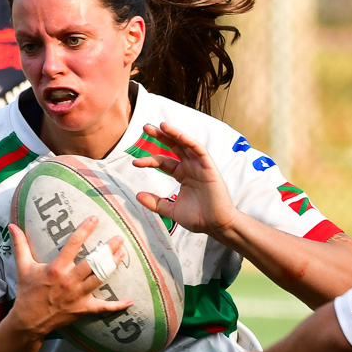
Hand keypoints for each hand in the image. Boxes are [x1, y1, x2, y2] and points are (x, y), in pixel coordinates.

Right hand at [8, 219, 130, 336]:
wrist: (29, 320)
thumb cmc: (28, 292)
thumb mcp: (23, 267)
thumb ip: (21, 245)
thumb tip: (12, 225)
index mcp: (56, 269)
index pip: (73, 245)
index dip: (85, 230)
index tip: (95, 219)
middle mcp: (69, 281)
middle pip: (93, 262)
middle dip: (108, 249)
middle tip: (119, 238)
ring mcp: (78, 296)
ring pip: (100, 278)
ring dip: (113, 266)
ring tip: (123, 254)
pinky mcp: (84, 309)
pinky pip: (104, 307)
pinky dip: (118, 306)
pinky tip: (130, 301)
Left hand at [132, 122, 237, 239]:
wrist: (216, 225)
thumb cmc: (199, 218)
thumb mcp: (172, 210)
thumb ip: (156, 203)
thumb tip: (138, 196)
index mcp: (182, 174)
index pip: (163, 162)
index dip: (149, 160)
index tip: (135, 162)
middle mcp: (190, 167)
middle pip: (173, 147)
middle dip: (160, 137)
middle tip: (145, 127)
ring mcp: (200, 166)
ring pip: (186, 144)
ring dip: (174, 133)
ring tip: (161, 125)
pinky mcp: (209, 168)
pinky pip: (199, 150)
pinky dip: (189, 141)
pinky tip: (178, 135)